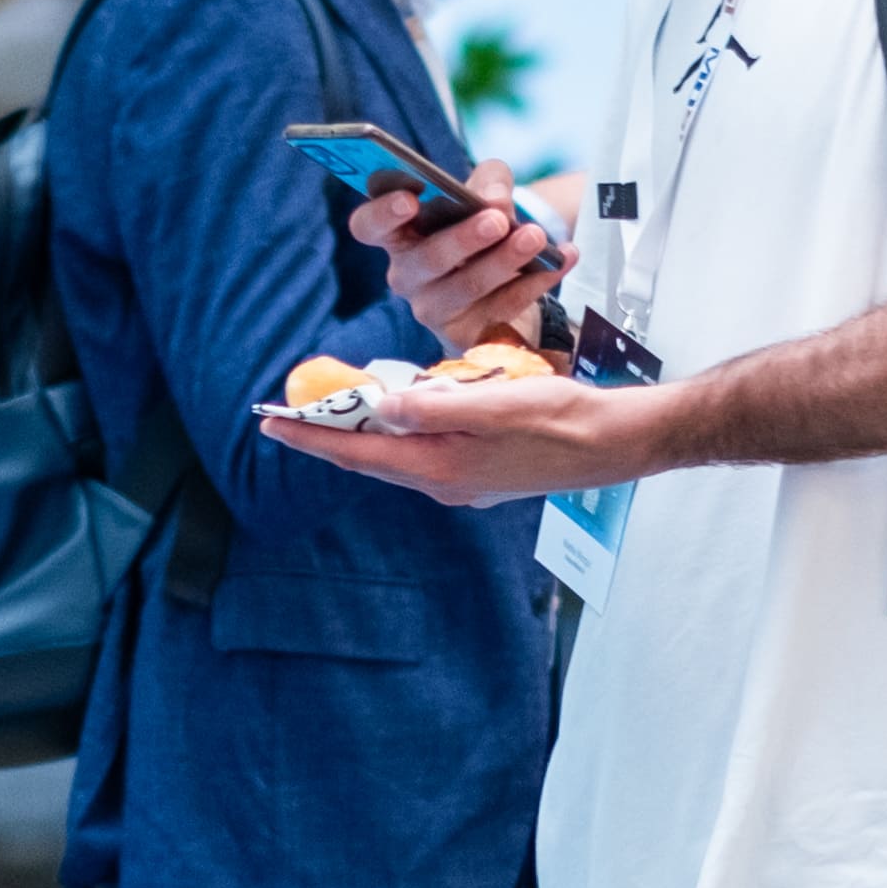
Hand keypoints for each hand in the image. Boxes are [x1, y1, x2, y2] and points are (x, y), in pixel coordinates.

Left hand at [261, 358, 644, 506]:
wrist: (616, 443)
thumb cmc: (564, 418)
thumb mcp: (498, 404)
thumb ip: (438, 406)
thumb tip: (386, 405)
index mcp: (442, 468)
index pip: (359, 453)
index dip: (312, 437)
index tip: (270, 424)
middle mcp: (446, 483)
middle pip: (372, 457)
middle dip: (330, 434)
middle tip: (290, 412)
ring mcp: (463, 481)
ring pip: (399, 454)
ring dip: (368, 431)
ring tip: (337, 407)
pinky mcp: (481, 471)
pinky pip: (426, 450)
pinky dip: (405, 430)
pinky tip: (403, 409)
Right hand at [352, 162, 565, 349]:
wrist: (507, 277)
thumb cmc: (481, 225)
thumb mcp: (484, 192)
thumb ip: (489, 182)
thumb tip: (496, 200)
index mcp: (398, 235)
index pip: (368, 226)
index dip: (382, 214)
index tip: (409, 199)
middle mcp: (407, 276)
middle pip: (424, 260)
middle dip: (463, 239)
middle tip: (497, 220)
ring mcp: (434, 309)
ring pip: (465, 288)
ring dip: (504, 261)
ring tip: (537, 237)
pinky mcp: (466, 335)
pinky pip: (502, 308)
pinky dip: (536, 281)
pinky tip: (564, 257)